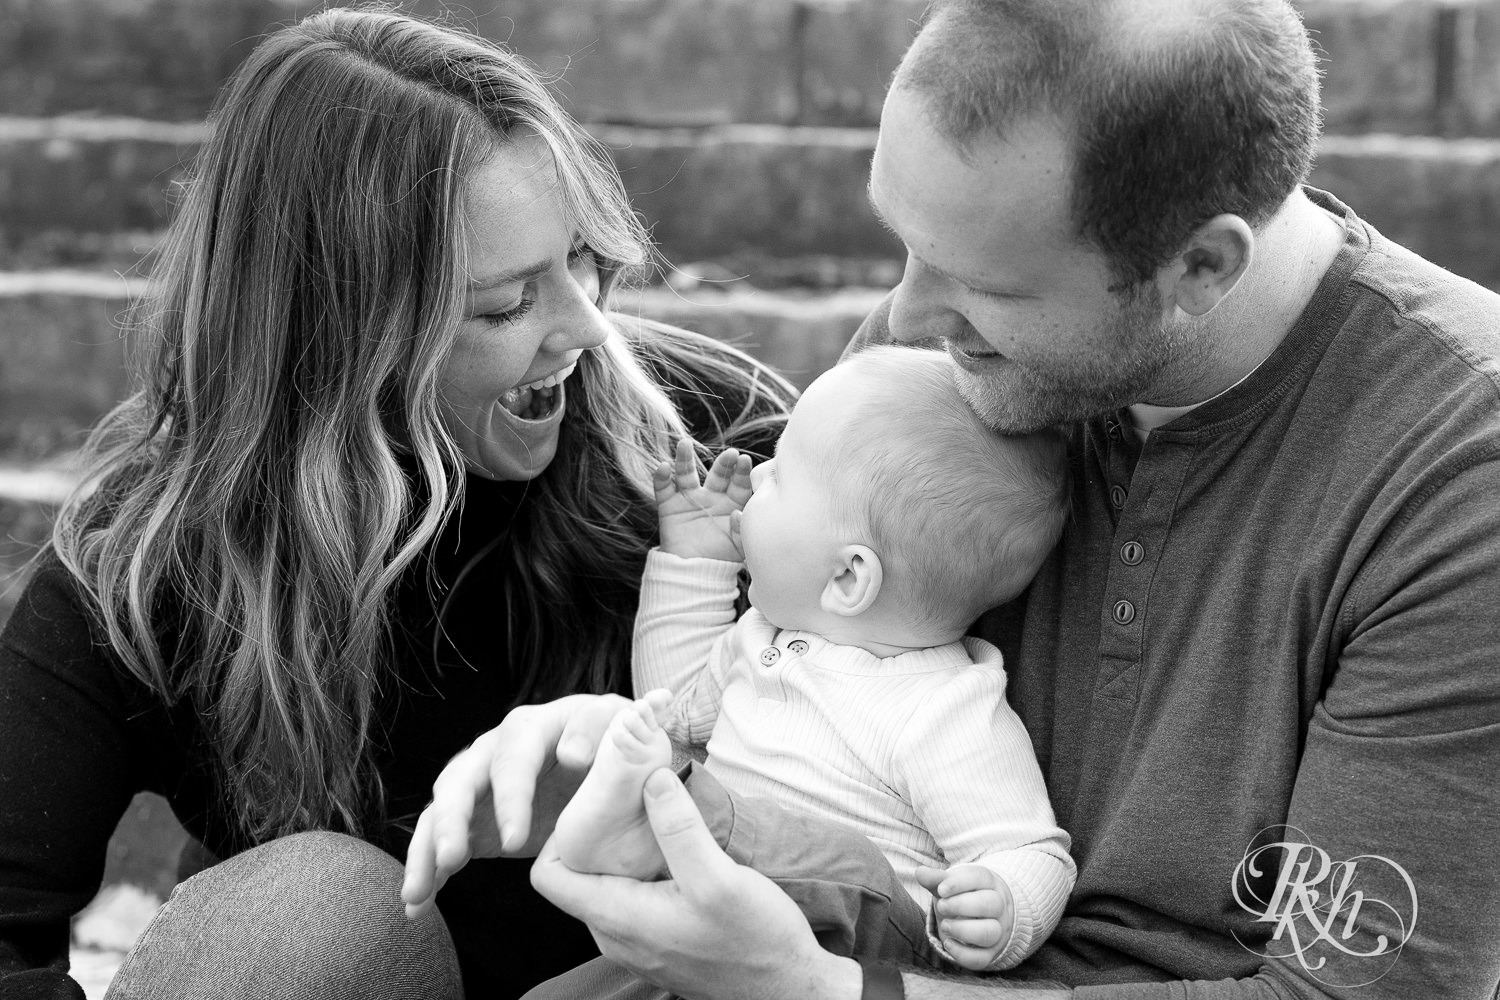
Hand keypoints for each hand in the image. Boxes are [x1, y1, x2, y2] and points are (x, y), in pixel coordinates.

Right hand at [401, 692, 668, 918]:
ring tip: (418, 891)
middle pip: (462, 778)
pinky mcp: (474, 818)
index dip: (510, 795)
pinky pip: (441, 841)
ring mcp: (481, 783)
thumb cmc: (624, 752)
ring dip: (427, 849)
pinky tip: (417, 906)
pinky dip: (428, 871)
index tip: (515, 840)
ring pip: (442, 810)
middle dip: (453, 820)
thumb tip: (570, 753)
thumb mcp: (625, 736)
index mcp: (537, 726)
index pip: (514, 755)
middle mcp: (498, 749)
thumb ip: (603, 735)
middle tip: (452, 859)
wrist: (618, 776)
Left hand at [531, 767, 862, 999]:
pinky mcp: (657, 945)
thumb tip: (651, 778)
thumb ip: (680, 829)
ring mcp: (636, 945)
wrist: (789, 988)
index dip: (559, 833)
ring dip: (618, 854)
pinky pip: (629, 903)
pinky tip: (672, 853)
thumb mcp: (718, 878)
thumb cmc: (755, 940)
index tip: (590, 802)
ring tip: (648, 820)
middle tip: (622, 799)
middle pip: (574, 879)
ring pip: (604, 889)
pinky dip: (639, 873)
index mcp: (619, 918)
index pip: (548, 876)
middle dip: (591, 837)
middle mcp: (616, 937)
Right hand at [654, 438, 752, 562]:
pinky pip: (663, 489)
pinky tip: (662, 467)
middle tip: (730, 454)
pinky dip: (661, 478)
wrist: (694, 573)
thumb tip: (738, 513)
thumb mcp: (739, 545)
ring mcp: (690, 499)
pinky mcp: (669, 506)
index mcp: (732, 502)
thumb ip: (742, 529)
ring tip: (684, 444)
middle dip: (724, 464)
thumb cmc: (722, 558)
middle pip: (718, 475)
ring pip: (686, 474)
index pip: (739, 483)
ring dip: (684, 459)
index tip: (745, 461)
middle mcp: (712, 496)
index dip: (742, 473)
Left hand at [917, 863, 1015, 970]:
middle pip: (991, 904)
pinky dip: (963, 954)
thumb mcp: (949, 885)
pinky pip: (982, 958)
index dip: (959, 883)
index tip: (941, 889)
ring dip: (964, 930)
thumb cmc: (960, 896)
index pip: (981, 878)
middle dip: (962, 905)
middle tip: (941, 907)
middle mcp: (998, 907)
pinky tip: (948, 943)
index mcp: (988, 883)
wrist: (977, 917)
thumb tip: (920, 873)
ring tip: (945, 926)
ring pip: (991, 932)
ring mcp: (997, 931)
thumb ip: (935, 879)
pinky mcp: (990, 953)